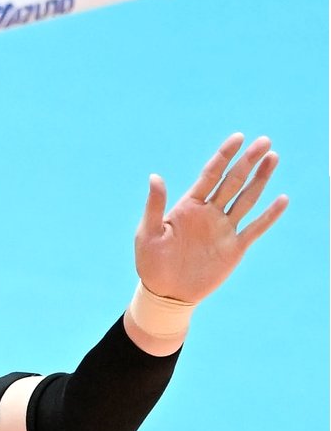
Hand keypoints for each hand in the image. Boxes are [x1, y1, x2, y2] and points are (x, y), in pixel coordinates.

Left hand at [135, 133, 287, 303]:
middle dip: (248, 162)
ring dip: (260, 179)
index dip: (224, 156)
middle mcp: (209, 213)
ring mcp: (223, 229)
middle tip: (265, 141)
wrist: (165, 293)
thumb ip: (154, 206)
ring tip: (273, 157)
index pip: (210, 175)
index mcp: (189, 206)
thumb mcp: (147, 233)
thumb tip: (154, 176)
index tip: (238, 138)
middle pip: (233, 182)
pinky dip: (269, 215)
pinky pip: (255, 228)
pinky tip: (282, 200)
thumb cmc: (151, 263)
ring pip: (246, 199)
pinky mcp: (234, 248)